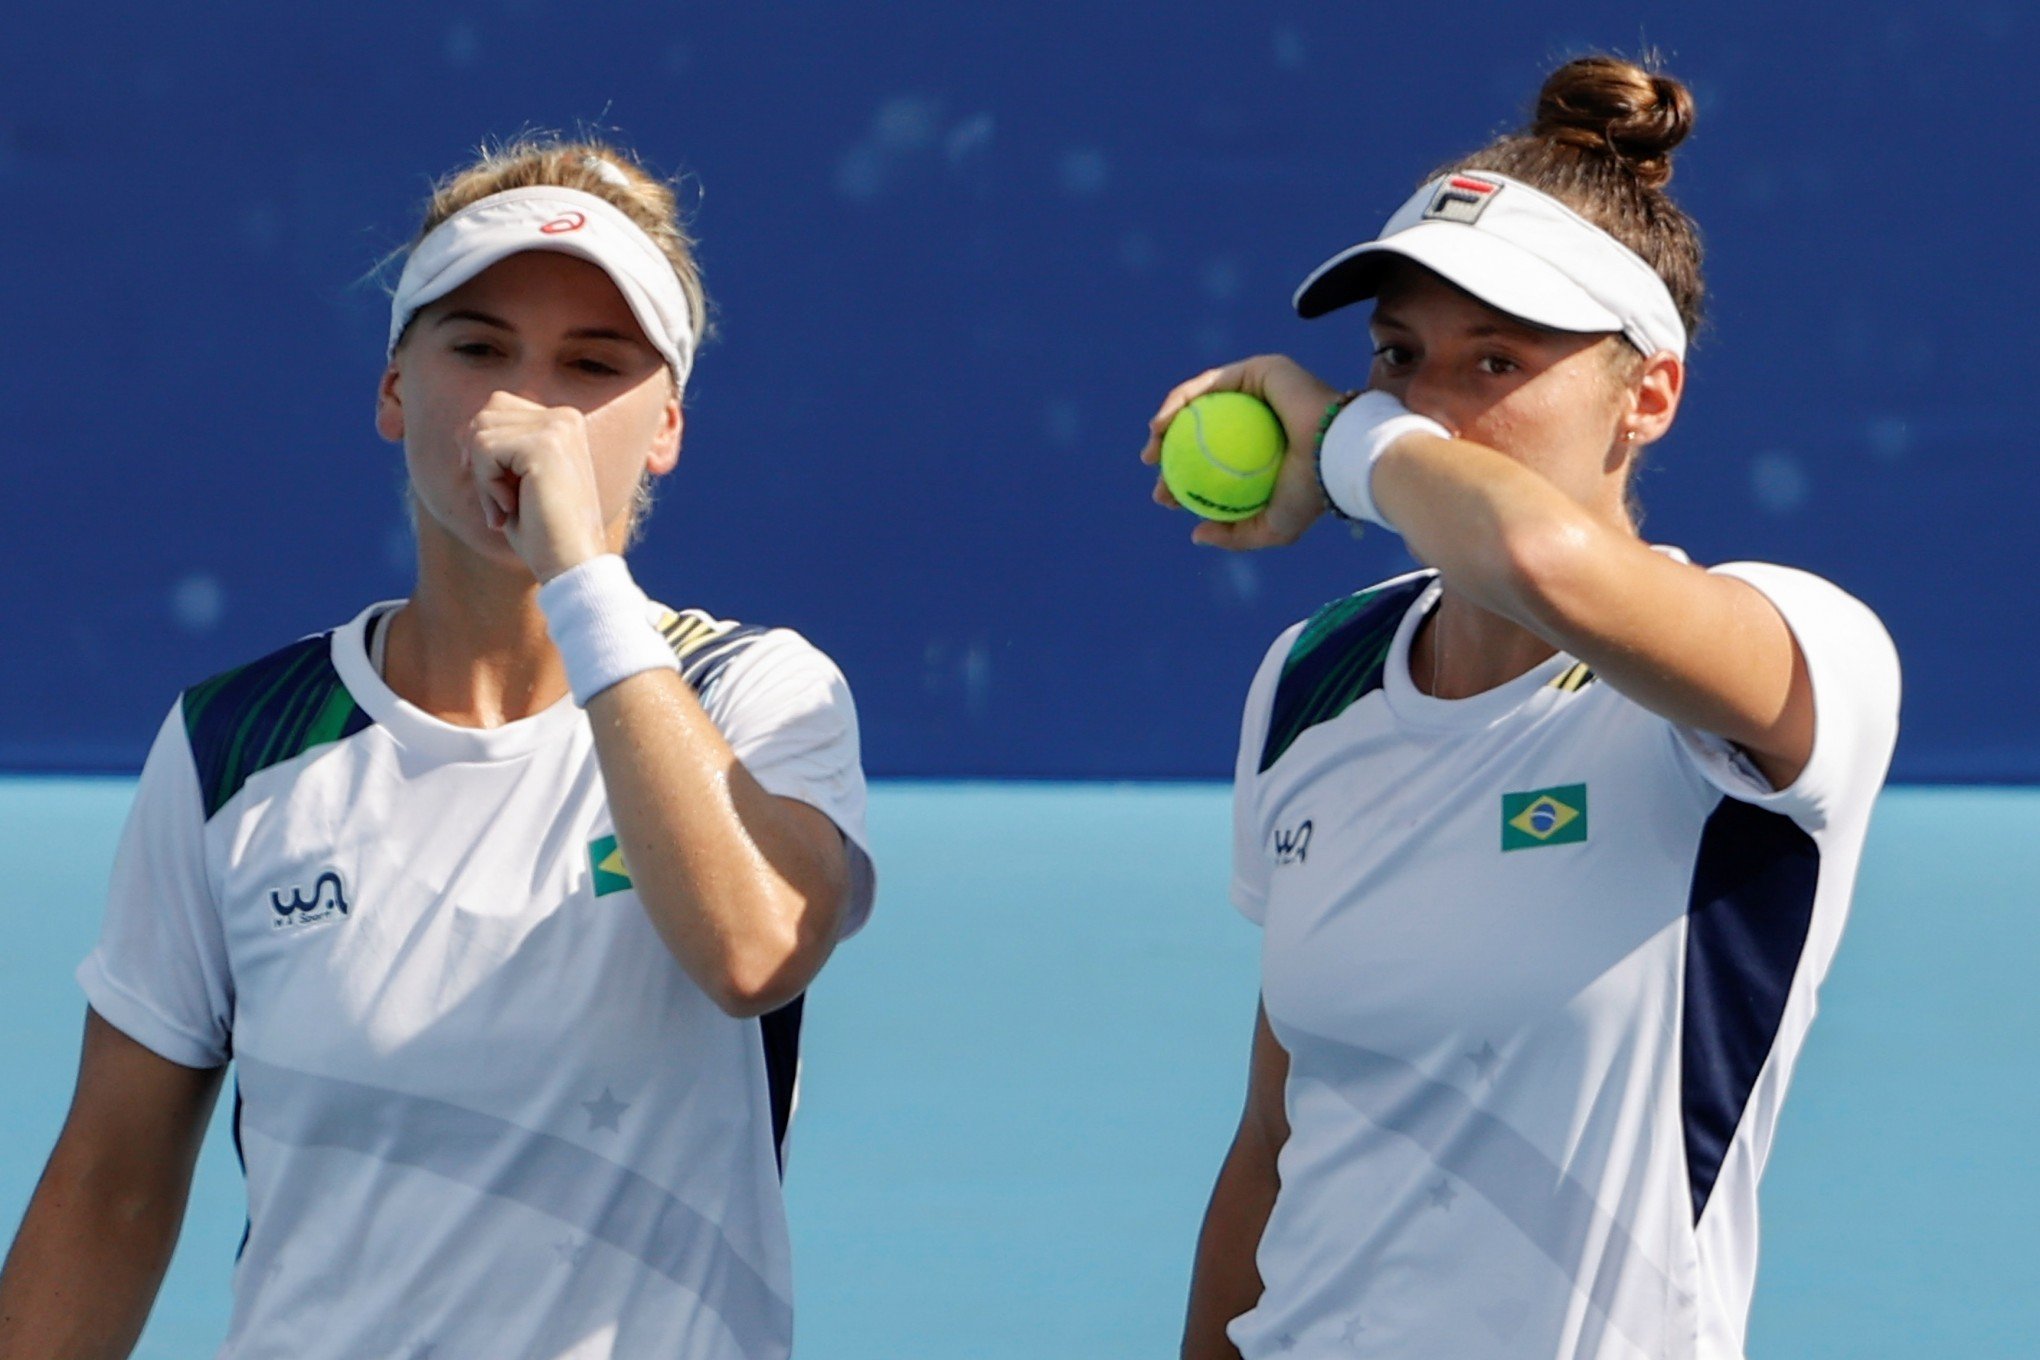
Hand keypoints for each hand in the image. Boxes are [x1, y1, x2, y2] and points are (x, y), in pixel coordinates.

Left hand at [463, 391, 610, 582]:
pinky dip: (486, 485)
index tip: (499, 491)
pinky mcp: (545, 444)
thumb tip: (460, 431)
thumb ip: (497, 446)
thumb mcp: (515, 479)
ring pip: (480, 432)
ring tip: (507, 509)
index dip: (483, 450)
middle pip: (485, 416)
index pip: (497, 407)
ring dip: (483, 478)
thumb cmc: (542, 530)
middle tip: (501, 505)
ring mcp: (558, 427)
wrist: (571, 563)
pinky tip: (511, 508)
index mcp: (563, 421)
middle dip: (480, 464)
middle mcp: (565, 417)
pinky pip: (484, 449)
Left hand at [1140, 355, 1342, 549]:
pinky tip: (1161, 426)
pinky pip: (1209, 384)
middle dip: (1171, 453)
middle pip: (1205, 432)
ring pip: (1203, 406)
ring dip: (1169, 425)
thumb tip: (1196, 533)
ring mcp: (1260, 391)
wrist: (1338, 454)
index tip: (1166, 497)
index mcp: (1265, 452)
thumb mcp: (1271, 528)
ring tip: (1152, 450)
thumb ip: (1235, 535)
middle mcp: (1262, 419)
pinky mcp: (1259, 369)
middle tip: (1155, 473)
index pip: (1216, 463)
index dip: (1184, 478)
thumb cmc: (1310, 493)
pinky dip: (1181, 402)